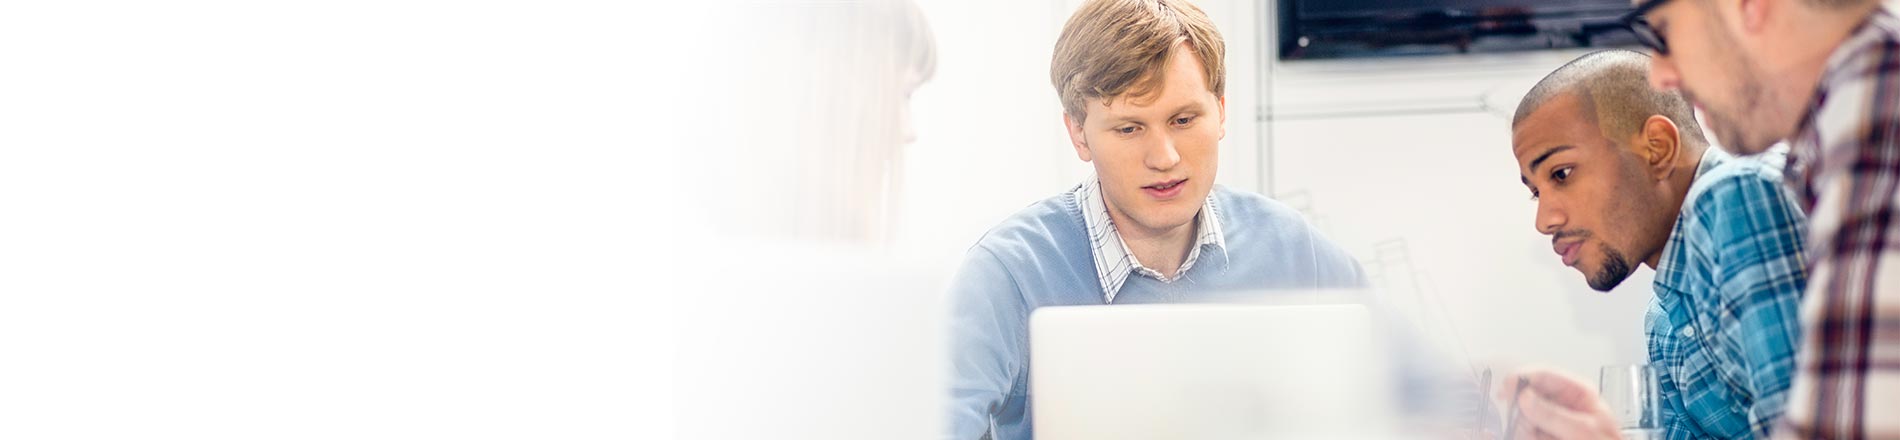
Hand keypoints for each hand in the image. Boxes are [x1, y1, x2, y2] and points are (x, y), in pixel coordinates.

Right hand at [1493, 367, 1621, 439]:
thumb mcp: (1584, 430)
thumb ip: (1554, 414)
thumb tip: (1526, 397)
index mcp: (1577, 392)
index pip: (1543, 374)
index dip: (1521, 378)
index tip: (1507, 389)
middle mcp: (1561, 404)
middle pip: (1526, 396)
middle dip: (1523, 412)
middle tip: (1528, 425)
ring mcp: (1551, 421)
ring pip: (1521, 417)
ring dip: (1525, 429)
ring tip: (1542, 437)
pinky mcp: (1543, 434)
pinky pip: (1524, 431)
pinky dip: (1526, 436)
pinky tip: (1538, 438)